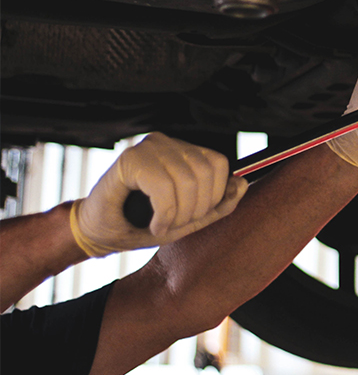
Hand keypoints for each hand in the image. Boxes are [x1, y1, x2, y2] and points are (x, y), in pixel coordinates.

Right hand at [70, 133, 247, 256]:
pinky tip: (155, 224)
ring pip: (188, 180)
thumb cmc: (142, 223)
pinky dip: (165, 213)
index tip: (195, 216)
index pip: (219, 163)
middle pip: (206, 172)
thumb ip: (218, 204)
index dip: (215, 196)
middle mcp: (167, 142)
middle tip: (176, 225)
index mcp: (183, 151)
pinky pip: (164, 187)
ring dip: (180, 214)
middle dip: (197, 209)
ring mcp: (148, 147)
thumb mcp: (189, 218)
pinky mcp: (131, 158)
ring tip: (164, 225)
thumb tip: (243, 184)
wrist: (98, 232)